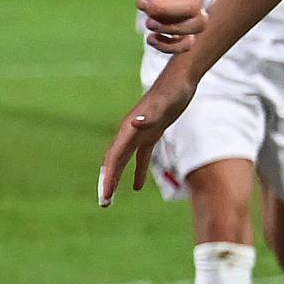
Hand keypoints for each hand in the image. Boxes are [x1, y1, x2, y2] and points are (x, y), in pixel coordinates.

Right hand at [101, 57, 201, 204]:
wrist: (180, 80)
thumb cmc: (173, 92)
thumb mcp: (164, 105)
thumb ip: (150, 116)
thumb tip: (134, 123)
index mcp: (128, 130)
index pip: (114, 158)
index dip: (108, 177)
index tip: (105, 196)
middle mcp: (129, 133)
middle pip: (114, 162)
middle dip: (107, 182)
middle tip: (104, 203)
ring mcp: (139, 133)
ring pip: (123, 161)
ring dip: (116, 178)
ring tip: (111, 199)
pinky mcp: (150, 134)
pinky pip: (139, 157)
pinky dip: (137, 171)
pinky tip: (137, 187)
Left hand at [125, 0, 205, 50]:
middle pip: (196, 7)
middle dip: (167, 9)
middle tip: (141, 4)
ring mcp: (193, 10)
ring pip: (198, 26)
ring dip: (172, 28)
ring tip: (147, 23)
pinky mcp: (184, 27)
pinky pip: (189, 43)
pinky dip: (172, 46)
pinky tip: (150, 38)